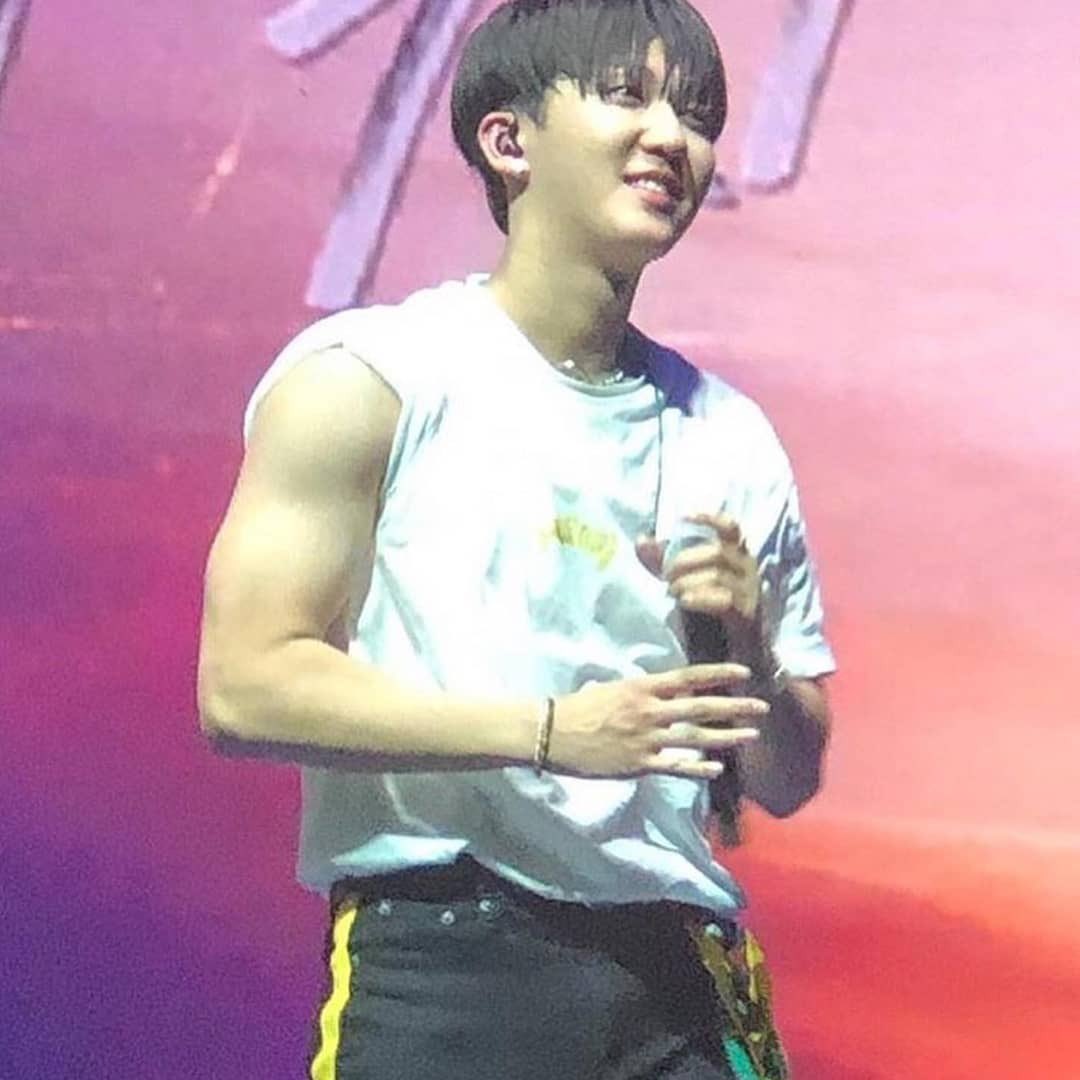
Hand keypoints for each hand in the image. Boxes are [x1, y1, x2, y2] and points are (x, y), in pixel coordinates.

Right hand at [547, 664, 765, 780]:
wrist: (551, 733)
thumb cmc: (577, 707)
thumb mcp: (609, 688)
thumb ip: (637, 691)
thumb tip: (654, 690)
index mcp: (641, 687)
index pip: (689, 677)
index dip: (719, 674)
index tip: (744, 672)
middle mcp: (649, 711)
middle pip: (701, 707)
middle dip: (735, 706)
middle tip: (762, 706)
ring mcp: (646, 739)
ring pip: (695, 737)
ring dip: (727, 736)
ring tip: (752, 735)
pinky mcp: (639, 764)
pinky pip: (675, 766)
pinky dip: (698, 767)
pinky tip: (718, 768)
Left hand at [637, 513, 762, 641]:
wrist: (736, 652)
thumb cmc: (710, 611)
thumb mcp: (687, 582)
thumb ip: (664, 561)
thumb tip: (641, 540)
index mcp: (737, 556)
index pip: (730, 528)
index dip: (710, 519)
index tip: (684, 517)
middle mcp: (748, 569)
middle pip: (717, 552)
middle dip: (686, 561)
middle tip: (665, 576)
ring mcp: (751, 592)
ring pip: (718, 575)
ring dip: (689, 581)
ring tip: (672, 592)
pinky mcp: (748, 614)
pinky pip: (725, 600)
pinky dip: (701, 597)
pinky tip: (684, 601)